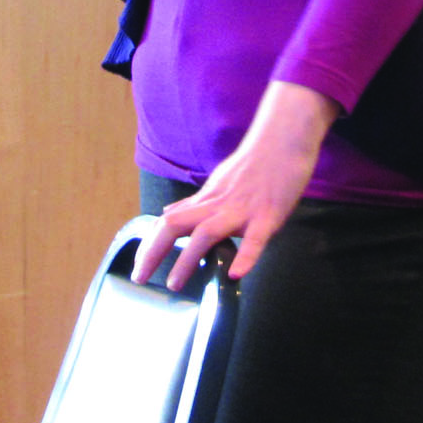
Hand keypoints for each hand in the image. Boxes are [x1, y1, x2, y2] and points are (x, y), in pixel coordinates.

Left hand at [133, 83, 338, 290]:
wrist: (283, 139)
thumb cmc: (254, 162)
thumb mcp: (217, 181)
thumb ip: (195, 202)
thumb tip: (168, 211)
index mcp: (207, 199)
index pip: (169, 221)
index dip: (150, 244)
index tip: (139, 266)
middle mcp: (218, 205)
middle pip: (176, 226)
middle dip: (154, 252)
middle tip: (139, 277)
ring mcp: (242, 210)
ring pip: (207, 233)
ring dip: (187, 259)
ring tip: (174, 284)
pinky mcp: (268, 215)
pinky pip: (255, 239)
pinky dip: (245, 256)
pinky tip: (235, 274)